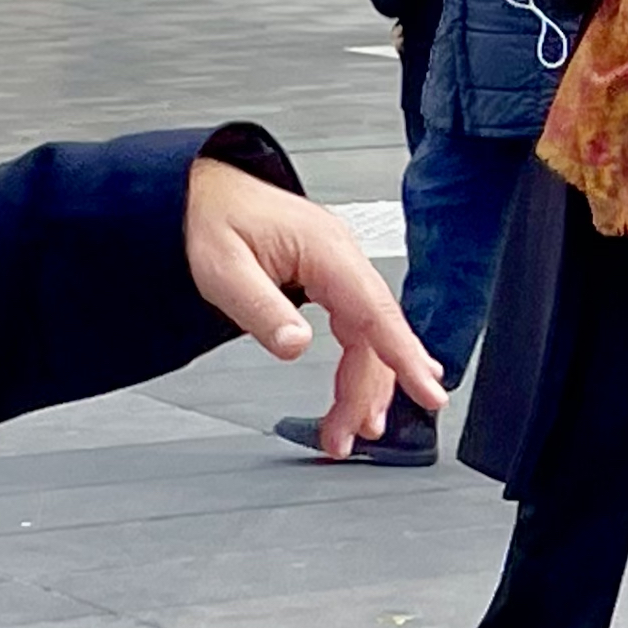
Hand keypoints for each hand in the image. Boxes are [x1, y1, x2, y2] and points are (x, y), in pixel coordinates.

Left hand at [185, 158, 443, 459]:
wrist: (198, 194)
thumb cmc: (210, 220)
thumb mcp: (223, 270)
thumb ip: (261, 310)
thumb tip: (296, 346)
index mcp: (325, 249)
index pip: (376, 311)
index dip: (405, 356)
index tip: (428, 390)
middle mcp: (341, 256)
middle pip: (375, 332)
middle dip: (373, 387)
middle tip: (355, 432)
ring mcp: (338, 267)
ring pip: (369, 335)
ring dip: (366, 382)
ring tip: (353, 425)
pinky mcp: (329, 278)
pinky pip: (358, 326)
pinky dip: (361, 362)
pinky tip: (370, 386)